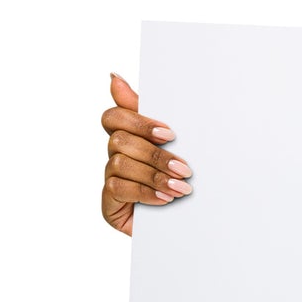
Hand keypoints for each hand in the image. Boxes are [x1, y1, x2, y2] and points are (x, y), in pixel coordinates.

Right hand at [100, 73, 191, 234]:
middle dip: (155, 154)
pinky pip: (118, 188)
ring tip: (182, 188)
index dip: (138, 121)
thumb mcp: (177, 146)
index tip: (169, 133)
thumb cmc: (182, 180)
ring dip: (154, 175)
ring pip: (120, 164)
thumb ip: (152, 116)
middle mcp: (115, 156)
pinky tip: (165, 199)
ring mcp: (111, 179)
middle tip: (185, 168)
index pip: (114, 117)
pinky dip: (145, 192)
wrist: (192, 224)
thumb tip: (114, 77)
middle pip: (120, 140)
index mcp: (130, 137)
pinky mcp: (109, 203)